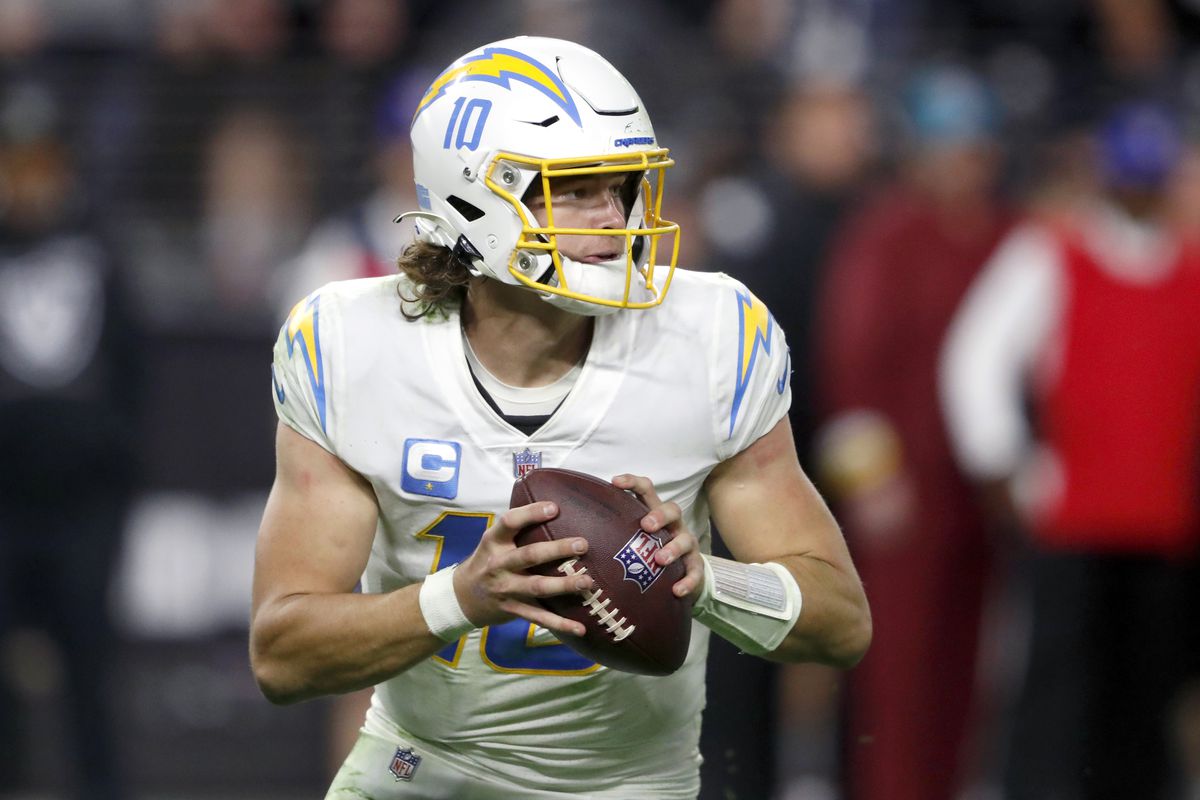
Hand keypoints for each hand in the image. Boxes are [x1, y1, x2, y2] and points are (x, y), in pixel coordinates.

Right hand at [452, 501, 594, 636]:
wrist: (462, 597)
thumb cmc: (488, 560)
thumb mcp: (493, 541)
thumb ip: (517, 529)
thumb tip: (556, 507)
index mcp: (494, 541)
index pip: (509, 522)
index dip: (531, 514)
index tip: (554, 508)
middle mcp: (499, 564)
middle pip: (529, 555)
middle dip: (557, 550)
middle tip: (583, 544)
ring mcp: (506, 589)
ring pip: (537, 587)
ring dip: (564, 585)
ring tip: (588, 582)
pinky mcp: (514, 610)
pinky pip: (539, 618)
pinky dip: (560, 624)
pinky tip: (580, 628)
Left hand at [611, 474, 704, 601]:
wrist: (680, 576)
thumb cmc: (649, 552)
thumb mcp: (634, 538)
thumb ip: (613, 532)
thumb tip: (574, 534)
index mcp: (655, 513)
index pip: (646, 490)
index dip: (632, 482)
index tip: (614, 481)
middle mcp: (673, 525)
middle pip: (672, 509)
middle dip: (659, 515)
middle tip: (646, 525)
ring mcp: (687, 544)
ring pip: (685, 540)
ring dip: (673, 549)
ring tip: (660, 560)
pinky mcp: (695, 566)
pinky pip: (695, 572)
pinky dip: (687, 581)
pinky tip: (676, 590)